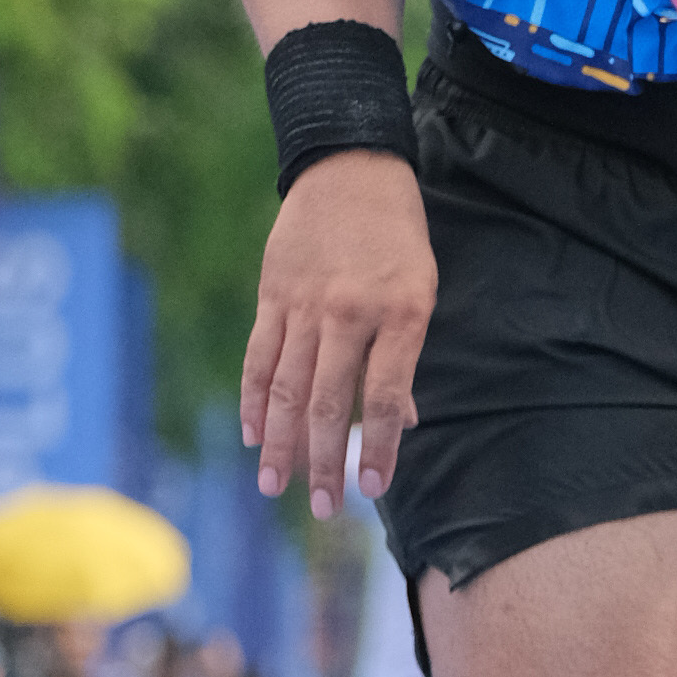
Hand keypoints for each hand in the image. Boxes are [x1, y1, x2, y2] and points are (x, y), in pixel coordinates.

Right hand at [240, 152, 438, 517]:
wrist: (351, 167)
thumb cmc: (397, 237)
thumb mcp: (422, 289)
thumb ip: (405, 356)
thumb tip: (402, 423)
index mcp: (401, 315)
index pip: (385, 398)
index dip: (378, 449)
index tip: (372, 489)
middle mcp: (350, 313)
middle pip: (328, 403)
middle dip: (324, 463)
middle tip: (322, 509)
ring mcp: (306, 305)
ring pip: (287, 388)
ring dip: (280, 445)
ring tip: (275, 488)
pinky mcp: (274, 296)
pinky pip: (260, 357)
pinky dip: (254, 400)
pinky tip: (254, 436)